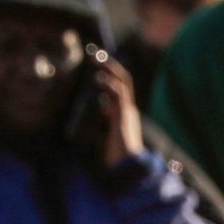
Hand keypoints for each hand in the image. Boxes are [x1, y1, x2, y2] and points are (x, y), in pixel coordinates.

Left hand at [76, 50, 144, 171]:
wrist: (128, 171)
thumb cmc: (117, 159)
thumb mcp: (106, 136)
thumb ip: (103, 123)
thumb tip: (95, 114)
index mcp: (124, 114)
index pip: (120, 87)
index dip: (110, 72)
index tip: (97, 61)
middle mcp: (128, 110)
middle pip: (124, 79)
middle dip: (110, 64)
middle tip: (95, 52)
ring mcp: (127, 113)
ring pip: (123, 82)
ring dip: (110, 68)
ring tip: (96, 58)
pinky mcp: (123, 118)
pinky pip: (119, 96)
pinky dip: (109, 84)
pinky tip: (99, 78)